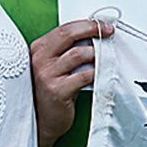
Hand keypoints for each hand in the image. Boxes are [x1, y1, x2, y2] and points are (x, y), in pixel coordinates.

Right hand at [30, 18, 111, 146]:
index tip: (102, 25)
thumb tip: (94, 37)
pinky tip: (101, 75)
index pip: (64, 29)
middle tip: (108, 33)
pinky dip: (97, 73)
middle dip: (93, 31)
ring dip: (97, 54)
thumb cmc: (50, 93)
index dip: (86, 25)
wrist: (41, 122)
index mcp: (38, 49)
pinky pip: (84, 75)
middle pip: (70, 35)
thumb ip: (67, 51)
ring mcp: (47, 75)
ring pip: (80, 54)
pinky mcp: (57, 90)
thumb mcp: (53, 67)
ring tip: (106, 58)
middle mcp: (39, 59)